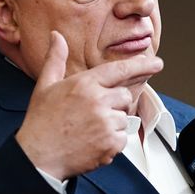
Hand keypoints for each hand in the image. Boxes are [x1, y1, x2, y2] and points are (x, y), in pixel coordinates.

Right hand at [15, 31, 162, 179]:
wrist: (38, 157)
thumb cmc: (42, 122)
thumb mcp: (45, 86)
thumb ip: (56, 59)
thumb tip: (57, 36)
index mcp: (85, 84)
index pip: (120, 70)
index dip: (141, 66)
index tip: (157, 63)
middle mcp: (98, 101)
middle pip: (125, 96)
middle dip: (115, 104)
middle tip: (92, 114)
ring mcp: (106, 122)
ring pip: (124, 118)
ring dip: (112, 125)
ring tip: (87, 130)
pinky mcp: (111, 143)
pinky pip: (122, 138)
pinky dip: (111, 142)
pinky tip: (92, 142)